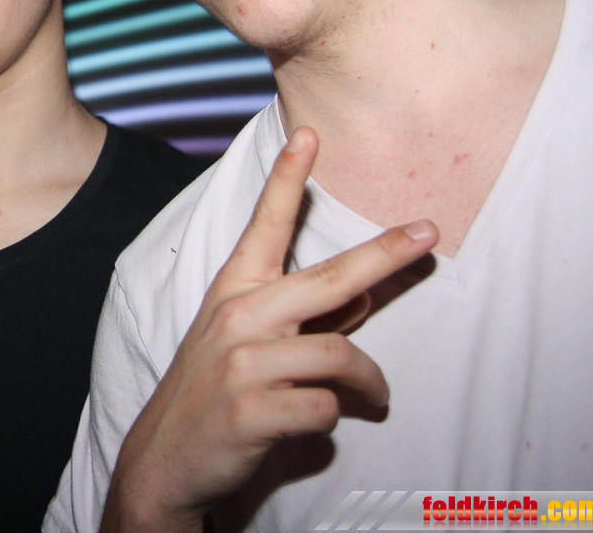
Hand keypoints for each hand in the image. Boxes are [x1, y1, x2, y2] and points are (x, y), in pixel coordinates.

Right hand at [101, 127, 437, 531]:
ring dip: (368, 382)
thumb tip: (362, 301)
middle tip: (427, 234)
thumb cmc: (213, 389)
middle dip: (384, 254)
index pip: (266, 224)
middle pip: (330, 278)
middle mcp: (239, 316)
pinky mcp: (252, 409)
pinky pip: (325, 406)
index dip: (288, 178)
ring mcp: (244, 362)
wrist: (165, 456)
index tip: (308, 134)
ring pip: (340, 355)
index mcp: (235, 290)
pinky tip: (313, 422)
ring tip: (375, 397)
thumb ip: (299, 315)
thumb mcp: (244, 340)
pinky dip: (333, 417)